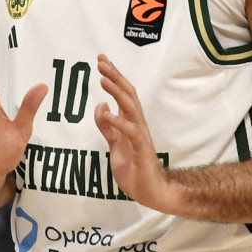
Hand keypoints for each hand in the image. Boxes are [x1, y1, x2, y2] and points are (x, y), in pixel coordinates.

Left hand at [94, 55, 177, 212]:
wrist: (150, 191)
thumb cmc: (134, 167)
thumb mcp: (114, 144)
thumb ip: (107, 126)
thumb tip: (101, 105)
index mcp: (130, 122)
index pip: (122, 94)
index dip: (113, 76)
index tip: (102, 60)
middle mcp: (137, 124)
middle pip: (128, 94)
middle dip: (115, 76)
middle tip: (101, 61)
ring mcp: (140, 135)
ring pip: (130, 108)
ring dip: (117, 92)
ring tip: (103, 79)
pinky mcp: (141, 149)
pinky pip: (130, 132)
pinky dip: (118, 122)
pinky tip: (107, 113)